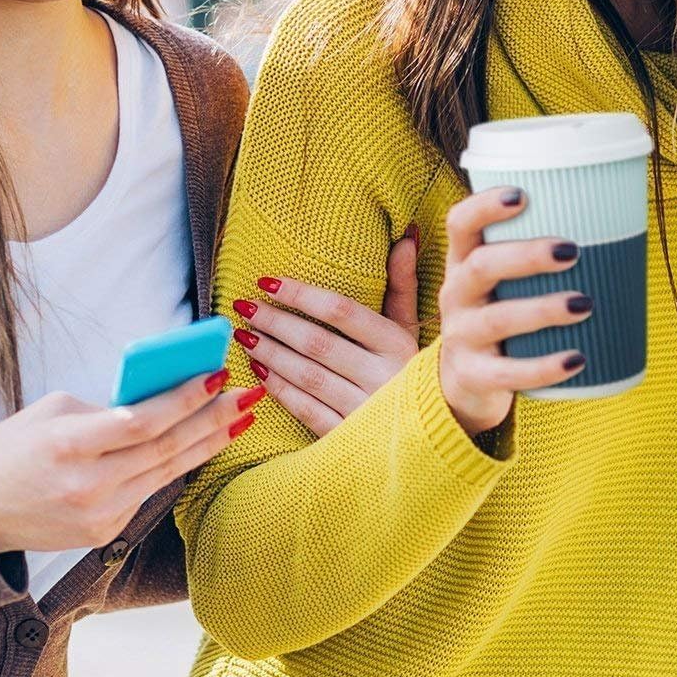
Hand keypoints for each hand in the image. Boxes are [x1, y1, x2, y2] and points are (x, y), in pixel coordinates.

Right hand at [0, 369, 263, 555]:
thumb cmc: (14, 447)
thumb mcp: (53, 410)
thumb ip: (107, 406)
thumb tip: (163, 395)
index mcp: (69, 446)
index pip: (141, 421)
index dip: (183, 399)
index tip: (216, 375)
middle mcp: (88, 486)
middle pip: (165, 448)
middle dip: (212, 419)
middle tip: (248, 394)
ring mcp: (99, 516)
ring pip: (167, 472)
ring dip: (207, 443)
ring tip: (240, 417)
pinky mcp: (105, 533)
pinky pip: (150, 491)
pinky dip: (177, 465)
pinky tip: (204, 443)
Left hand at [230, 227, 420, 436]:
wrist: (432, 434)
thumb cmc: (413, 371)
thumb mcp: (411, 328)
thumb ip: (403, 284)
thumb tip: (406, 236)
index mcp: (397, 345)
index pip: (341, 312)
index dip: (301, 294)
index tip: (267, 281)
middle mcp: (383, 378)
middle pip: (317, 343)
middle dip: (275, 322)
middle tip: (244, 307)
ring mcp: (366, 412)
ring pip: (307, 377)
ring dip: (270, 353)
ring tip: (244, 335)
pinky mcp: (350, 440)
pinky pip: (307, 411)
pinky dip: (279, 390)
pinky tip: (259, 371)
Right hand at [439, 188, 588, 435]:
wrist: (465, 382)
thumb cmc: (499, 314)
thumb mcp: (500, 283)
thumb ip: (535, 259)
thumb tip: (617, 226)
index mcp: (462, 262)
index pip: (460, 223)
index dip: (484, 206)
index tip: (522, 195)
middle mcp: (455, 294)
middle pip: (480, 266)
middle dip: (526, 255)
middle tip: (572, 251)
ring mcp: (461, 336)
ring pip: (497, 319)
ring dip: (542, 309)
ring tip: (585, 303)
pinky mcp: (473, 375)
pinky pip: (507, 373)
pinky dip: (543, 367)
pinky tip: (577, 360)